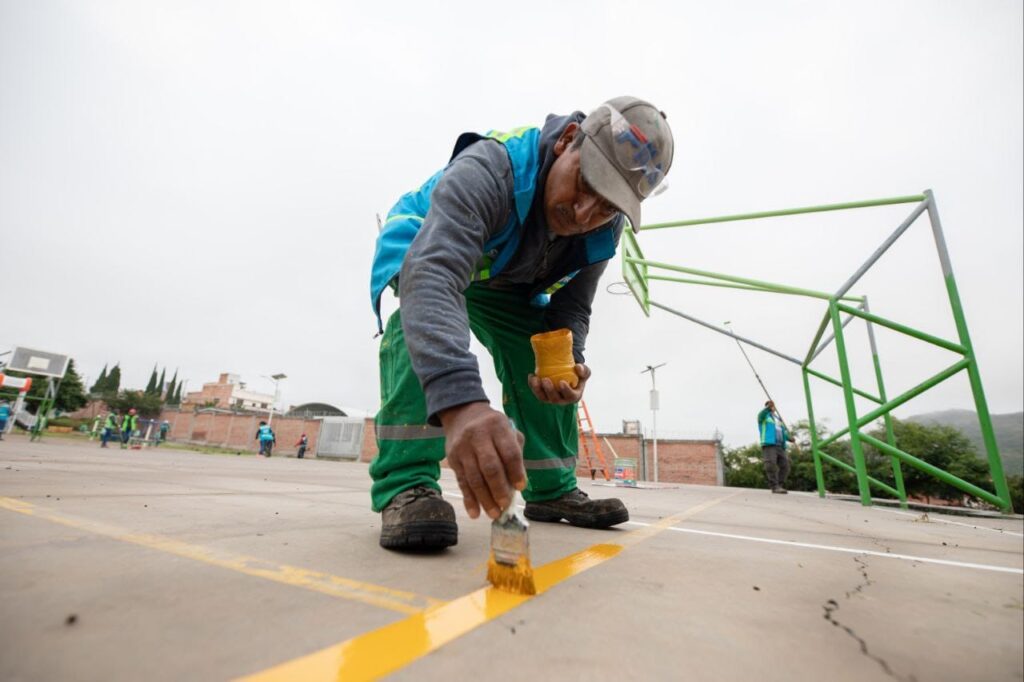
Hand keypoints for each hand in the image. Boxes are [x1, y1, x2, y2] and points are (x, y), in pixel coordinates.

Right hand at [439, 402, 525, 519]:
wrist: (462, 414)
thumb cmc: (492, 427)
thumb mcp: (507, 429)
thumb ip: (515, 452)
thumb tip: (518, 483)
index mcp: (498, 427)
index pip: (509, 452)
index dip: (516, 472)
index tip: (521, 487)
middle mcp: (479, 436)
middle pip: (490, 467)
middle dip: (499, 489)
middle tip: (506, 504)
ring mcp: (463, 448)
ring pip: (474, 478)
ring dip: (485, 499)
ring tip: (494, 514)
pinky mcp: (452, 458)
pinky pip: (462, 482)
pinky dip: (469, 499)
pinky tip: (475, 513)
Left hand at [528, 363, 590, 403]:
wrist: (567, 374)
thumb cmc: (577, 374)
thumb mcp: (584, 372)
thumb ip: (584, 370)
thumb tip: (577, 367)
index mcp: (574, 397)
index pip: (571, 396)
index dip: (566, 391)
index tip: (561, 382)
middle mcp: (562, 401)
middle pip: (555, 399)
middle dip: (549, 390)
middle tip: (545, 379)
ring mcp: (551, 399)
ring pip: (543, 398)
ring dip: (537, 389)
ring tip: (535, 379)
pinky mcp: (543, 395)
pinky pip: (536, 392)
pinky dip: (532, 385)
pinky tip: (531, 376)